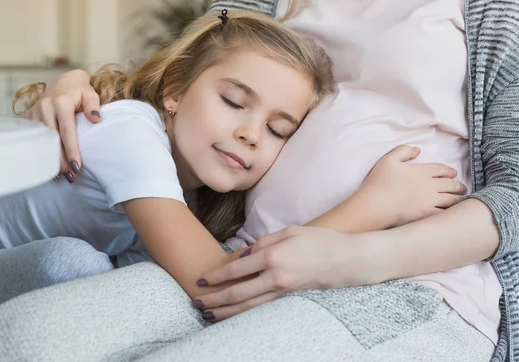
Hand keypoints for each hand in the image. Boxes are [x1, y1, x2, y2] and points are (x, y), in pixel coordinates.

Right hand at [24, 69, 100, 180]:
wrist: (64, 82)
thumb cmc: (80, 91)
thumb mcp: (91, 94)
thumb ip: (94, 105)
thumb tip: (95, 118)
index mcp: (61, 102)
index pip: (66, 131)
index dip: (71, 150)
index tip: (77, 166)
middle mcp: (45, 107)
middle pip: (52, 139)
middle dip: (61, 160)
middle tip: (71, 176)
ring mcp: (35, 112)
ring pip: (42, 141)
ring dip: (51, 158)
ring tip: (61, 175)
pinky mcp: (29, 117)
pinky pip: (34, 138)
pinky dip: (41, 151)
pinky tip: (49, 164)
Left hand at [192, 226, 373, 320]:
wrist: (349, 260)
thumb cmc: (321, 241)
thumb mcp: (291, 231)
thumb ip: (265, 241)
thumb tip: (244, 255)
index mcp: (273, 255)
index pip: (237, 269)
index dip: (217, 276)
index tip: (202, 279)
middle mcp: (276, 276)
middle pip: (238, 293)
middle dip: (215, 299)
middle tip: (196, 302)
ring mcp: (284, 291)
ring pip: (249, 306)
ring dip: (226, 312)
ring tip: (208, 315)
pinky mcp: (290, 298)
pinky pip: (263, 308)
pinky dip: (245, 314)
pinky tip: (234, 316)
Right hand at [361, 145, 466, 227]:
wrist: (376, 204)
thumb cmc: (380, 181)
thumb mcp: (388, 159)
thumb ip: (403, 150)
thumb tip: (417, 150)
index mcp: (422, 171)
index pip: (442, 169)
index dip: (449, 171)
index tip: (454, 174)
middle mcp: (430, 186)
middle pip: (450, 185)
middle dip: (458, 186)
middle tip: (462, 188)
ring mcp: (430, 201)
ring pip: (451, 200)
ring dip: (458, 199)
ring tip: (461, 200)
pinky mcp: (426, 215)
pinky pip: (444, 213)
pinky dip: (450, 212)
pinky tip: (452, 213)